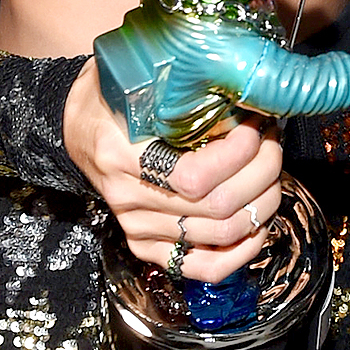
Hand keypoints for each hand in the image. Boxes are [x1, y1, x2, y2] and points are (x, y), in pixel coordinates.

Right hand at [61, 59, 282, 281]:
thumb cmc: (112, 97)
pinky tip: (259, 224)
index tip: (254, 126)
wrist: (77, 127)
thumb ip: (180, 89)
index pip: (194, 177)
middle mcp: (128, 199)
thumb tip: (243, 95)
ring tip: (269, 169)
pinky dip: (241, 251)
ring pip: (220, 234)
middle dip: (262, 172)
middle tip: (272, 142)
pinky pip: (202, 268)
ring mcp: (136, 229)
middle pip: (217, 207)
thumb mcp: (137, 81)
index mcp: (120, 154)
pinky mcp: (145, 247)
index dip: (238, 154)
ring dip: (261, 201)